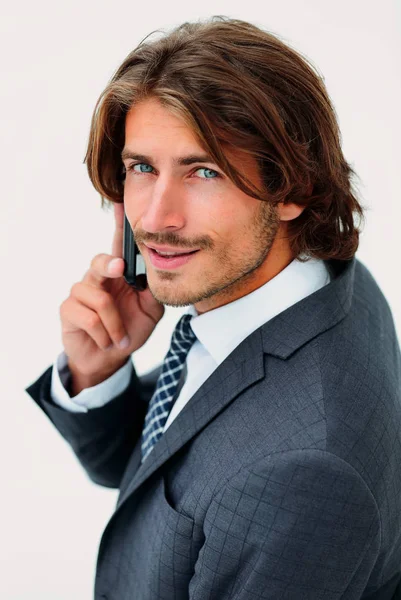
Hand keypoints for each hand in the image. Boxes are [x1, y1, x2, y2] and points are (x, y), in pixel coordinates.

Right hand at [59, 203, 163, 391]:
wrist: (109, 359)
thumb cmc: (129, 330)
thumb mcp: (150, 310)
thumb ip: (154, 290)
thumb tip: (161, 270)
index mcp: (118, 275)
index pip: (118, 245)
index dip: (119, 225)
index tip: (121, 202)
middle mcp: (98, 278)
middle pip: (99, 261)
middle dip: (109, 264)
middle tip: (120, 270)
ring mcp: (80, 293)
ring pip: (99, 299)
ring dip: (115, 323)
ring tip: (120, 337)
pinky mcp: (68, 310)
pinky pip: (89, 318)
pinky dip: (105, 334)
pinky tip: (107, 341)